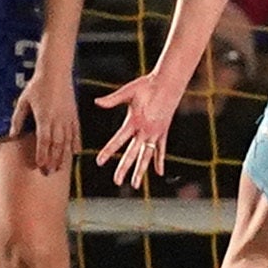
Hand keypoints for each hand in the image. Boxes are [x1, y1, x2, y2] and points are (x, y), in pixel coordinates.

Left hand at [10, 67, 79, 174]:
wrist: (56, 72)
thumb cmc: (38, 86)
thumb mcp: (23, 102)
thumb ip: (18, 120)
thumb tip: (13, 135)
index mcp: (44, 118)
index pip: (43, 141)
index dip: (42, 155)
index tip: (40, 166)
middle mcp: (58, 120)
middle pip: (57, 145)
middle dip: (53, 160)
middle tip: (50, 172)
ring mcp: (68, 117)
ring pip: (68, 141)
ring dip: (64, 155)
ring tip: (61, 167)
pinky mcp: (74, 114)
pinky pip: (77, 132)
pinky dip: (77, 142)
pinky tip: (76, 151)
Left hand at [93, 71, 184, 188]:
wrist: (170, 82)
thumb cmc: (147, 85)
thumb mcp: (129, 91)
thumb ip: (112, 99)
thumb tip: (96, 102)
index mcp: (135, 121)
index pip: (119, 139)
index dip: (109, 151)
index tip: (99, 162)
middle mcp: (146, 130)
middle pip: (134, 153)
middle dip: (124, 168)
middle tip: (116, 181)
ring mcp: (156, 132)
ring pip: (147, 156)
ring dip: (141, 170)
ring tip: (136, 185)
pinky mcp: (163, 132)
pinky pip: (161, 150)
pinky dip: (159, 161)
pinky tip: (159, 173)